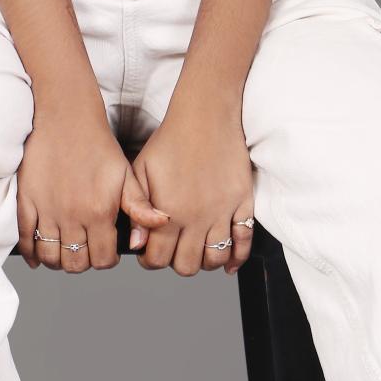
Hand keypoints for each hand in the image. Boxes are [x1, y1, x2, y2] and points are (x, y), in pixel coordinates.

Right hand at [16, 101, 169, 271]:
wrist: (68, 116)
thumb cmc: (99, 144)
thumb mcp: (126, 174)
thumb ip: (141, 206)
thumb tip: (160, 227)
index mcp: (99, 212)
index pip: (102, 259)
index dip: (107, 259)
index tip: (107, 250)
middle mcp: (72, 216)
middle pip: (75, 263)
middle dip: (83, 262)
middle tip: (86, 250)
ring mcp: (47, 210)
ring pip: (50, 257)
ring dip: (59, 260)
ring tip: (66, 250)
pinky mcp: (27, 201)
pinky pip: (26, 238)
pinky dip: (32, 252)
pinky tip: (39, 255)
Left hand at [127, 102, 254, 276]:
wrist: (205, 115)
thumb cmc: (171, 140)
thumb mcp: (141, 171)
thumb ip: (137, 210)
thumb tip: (136, 244)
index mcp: (169, 212)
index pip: (158, 259)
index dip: (150, 260)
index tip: (151, 252)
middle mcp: (196, 218)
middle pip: (187, 266)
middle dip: (177, 262)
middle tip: (174, 249)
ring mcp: (222, 212)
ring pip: (215, 258)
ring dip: (204, 261)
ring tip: (196, 249)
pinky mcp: (242, 203)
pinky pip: (244, 241)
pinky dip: (237, 257)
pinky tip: (228, 262)